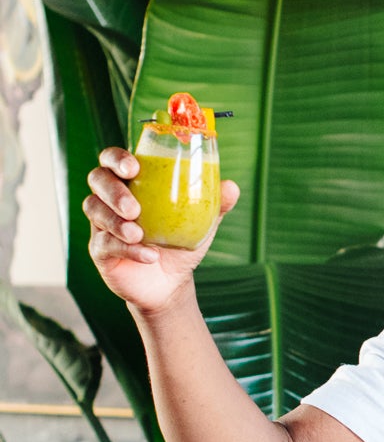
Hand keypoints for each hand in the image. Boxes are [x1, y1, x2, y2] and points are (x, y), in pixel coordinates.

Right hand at [84, 147, 239, 314]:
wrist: (171, 282)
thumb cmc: (180, 241)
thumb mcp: (200, 221)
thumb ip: (214, 202)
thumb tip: (231, 187)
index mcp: (132, 182)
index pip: (112, 159)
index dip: (116, 159)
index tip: (133, 167)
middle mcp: (111, 198)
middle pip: (97, 179)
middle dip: (113, 191)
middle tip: (134, 208)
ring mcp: (102, 223)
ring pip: (94, 210)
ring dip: (116, 222)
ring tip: (139, 235)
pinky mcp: (99, 250)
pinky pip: (104, 244)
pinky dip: (127, 249)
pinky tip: (149, 256)